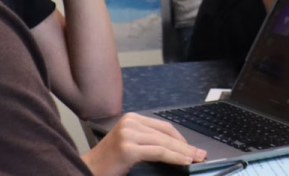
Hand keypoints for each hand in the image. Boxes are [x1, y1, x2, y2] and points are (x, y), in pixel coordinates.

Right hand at [82, 112, 206, 175]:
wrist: (88, 170)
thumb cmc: (109, 162)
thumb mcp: (131, 144)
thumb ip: (149, 141)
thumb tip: (176, 148)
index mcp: (132, 118)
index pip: (164, 127)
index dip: (181, 138)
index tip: (193, 149)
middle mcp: (131, 122)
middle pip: (166, 133)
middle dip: (186, 145)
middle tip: (201, 154)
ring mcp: (129, 134)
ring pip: (164, 143)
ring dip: (184, 152)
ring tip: (196, 159)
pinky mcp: (128, 148)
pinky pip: (158, 152)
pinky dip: (174, 157)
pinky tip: (185, 162)